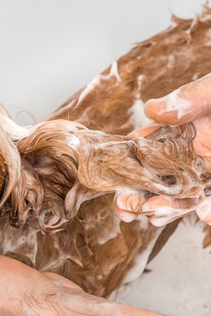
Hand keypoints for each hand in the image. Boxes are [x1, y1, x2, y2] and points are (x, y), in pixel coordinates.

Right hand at [115, 73, 210, 225]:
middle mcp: (188, 156)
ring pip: (183, 196)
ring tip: (155, 217)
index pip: (144, 152)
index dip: (127, 169)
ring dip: (168, 209)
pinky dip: (210, 210)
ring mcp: (206, 173)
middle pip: (158, 181)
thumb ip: (188, 98)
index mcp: (178, 133)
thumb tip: (152, 109)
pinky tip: (203, 214)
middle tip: (128, 210)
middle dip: (141, 197)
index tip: (116, 185)